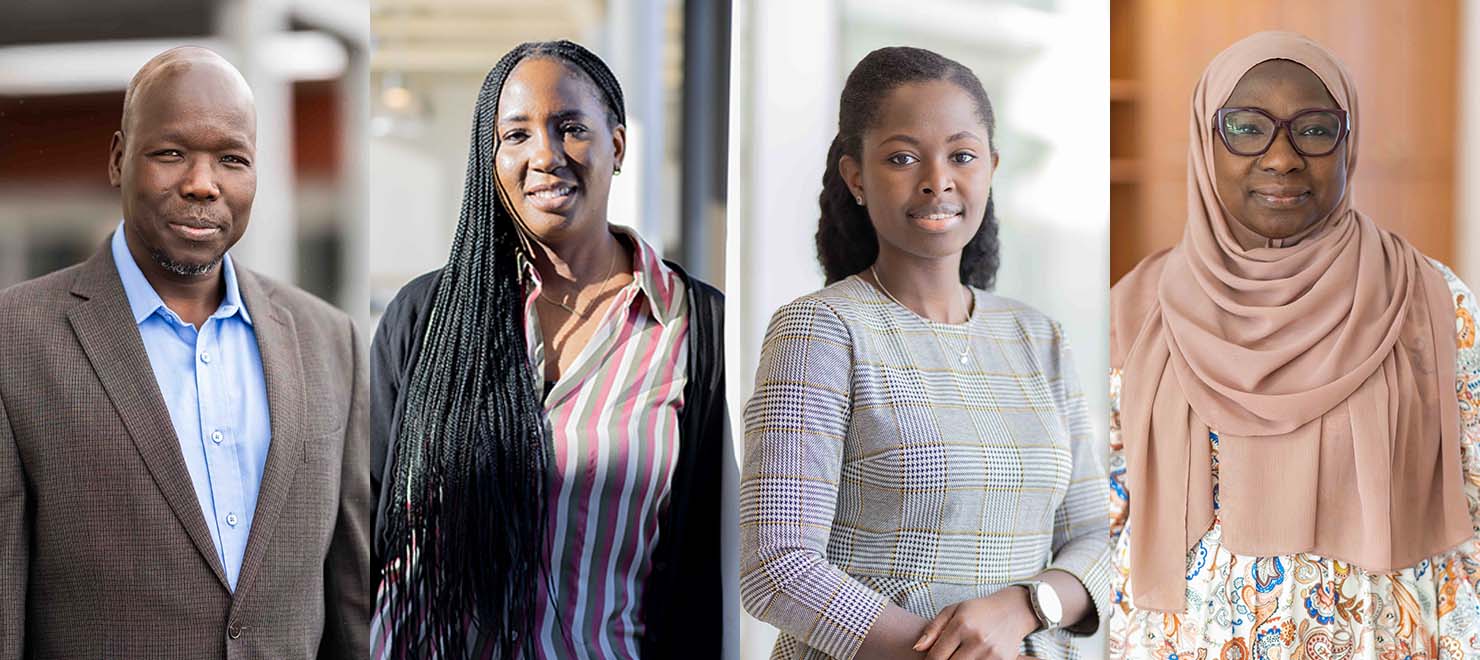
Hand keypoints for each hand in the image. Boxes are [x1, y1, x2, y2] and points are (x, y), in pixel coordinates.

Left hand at [913, 586, 1038, 659]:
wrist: (1012, 611)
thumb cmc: (977, 611)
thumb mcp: (953, 611)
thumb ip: (932, 629)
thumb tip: (917, 648)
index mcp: (961, 625)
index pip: (936, 656)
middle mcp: (977, 639)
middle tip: (942, 659)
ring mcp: (991, 653)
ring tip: (958, 657)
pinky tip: (970, 658)